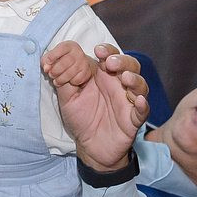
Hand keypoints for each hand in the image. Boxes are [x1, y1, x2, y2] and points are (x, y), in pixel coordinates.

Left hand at [42, 40, 97, 88]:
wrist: (78, 67)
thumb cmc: (62, 61)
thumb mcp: (52, 57)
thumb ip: (46, 61)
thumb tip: (46, 68)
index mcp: (69, 46)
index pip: (62, 48)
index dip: (53, 55)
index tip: (48, 63)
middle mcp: (78, 52)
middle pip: (65, 62)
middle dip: (55, 71)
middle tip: (51, 75)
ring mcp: (84, 62)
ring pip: (70, 73)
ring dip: (61, 79)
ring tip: (56, 81)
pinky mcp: (87, 72)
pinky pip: (77, 79)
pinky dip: (70, 82)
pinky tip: (68, 81)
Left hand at [56, 43, 149, 170]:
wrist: (89, 146)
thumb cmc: (81, 118)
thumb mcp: (67, 97)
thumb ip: (63, 79)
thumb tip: (53, 61)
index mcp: (103, 76)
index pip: (110, 56)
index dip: (107, 50)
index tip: (97, 50)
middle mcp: (118, 85)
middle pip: (130, 65)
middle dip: (122, 61)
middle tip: (110, 63)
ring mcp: (128, 101)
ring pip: (140, 84)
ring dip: (134, 79)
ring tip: (124, 78)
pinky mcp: (133, 119)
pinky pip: (142, 110)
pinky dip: (142, 104)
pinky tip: (137, 100)